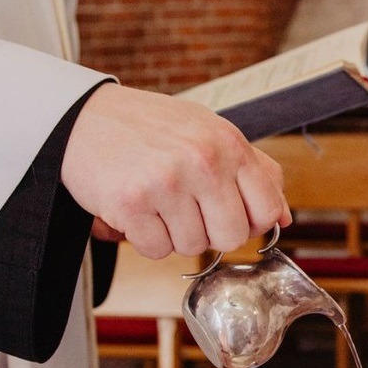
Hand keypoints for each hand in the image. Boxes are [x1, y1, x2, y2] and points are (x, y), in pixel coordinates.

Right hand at [61, 83, 290, 257]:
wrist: (83, 117)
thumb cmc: (150, 127)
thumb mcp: (209, 131)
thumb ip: (254, 171)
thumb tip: (283, 216)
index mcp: (228, 142)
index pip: (267, 210)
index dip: (248, 221)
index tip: (227, 213)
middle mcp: (203, 160)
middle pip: (231, 237)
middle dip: (209, 232)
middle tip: (185, 208)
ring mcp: (167, 182)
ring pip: (192, 247)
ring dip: (173, 233)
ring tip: (157, 202)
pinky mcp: (132, 203)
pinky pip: (156, 250)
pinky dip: (144, 238)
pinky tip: (137, 209)